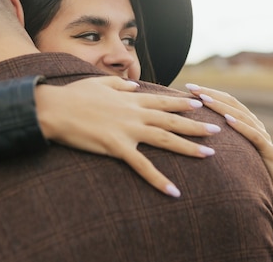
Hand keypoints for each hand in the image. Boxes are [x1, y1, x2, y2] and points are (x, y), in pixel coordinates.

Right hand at [34, 76, 221, 197]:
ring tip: (209, 154)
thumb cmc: (73, 95)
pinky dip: (158, 180)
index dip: (182, 104)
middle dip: (196, 125)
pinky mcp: (117, 147)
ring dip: (189, 148)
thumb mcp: (98, 82)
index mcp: (130, 98)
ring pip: (165, 140)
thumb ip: (118, 83)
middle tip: (218, 130)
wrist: (55, 108)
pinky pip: (142, 166)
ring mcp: (128, 130)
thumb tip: (132, 84)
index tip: (200, 105)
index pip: (162, 101)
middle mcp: (134, 113)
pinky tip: (173, 191)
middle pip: (172, 121)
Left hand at [185, 83, 272, 233]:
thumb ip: (215, 134)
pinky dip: (241, 126)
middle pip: (231, 104)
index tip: (188, 87)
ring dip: (221, 107)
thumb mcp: (228, 148)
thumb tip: (186, 124)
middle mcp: (254, 124)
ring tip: (205, 100)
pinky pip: (254, 136)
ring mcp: (263, 135)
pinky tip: (227, 120)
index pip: (225, 100)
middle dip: (210, 95)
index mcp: (244, 121)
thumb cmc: (244, 167)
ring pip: (241, 116)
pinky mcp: (268, 151)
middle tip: (192, 89)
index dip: (208, 92)